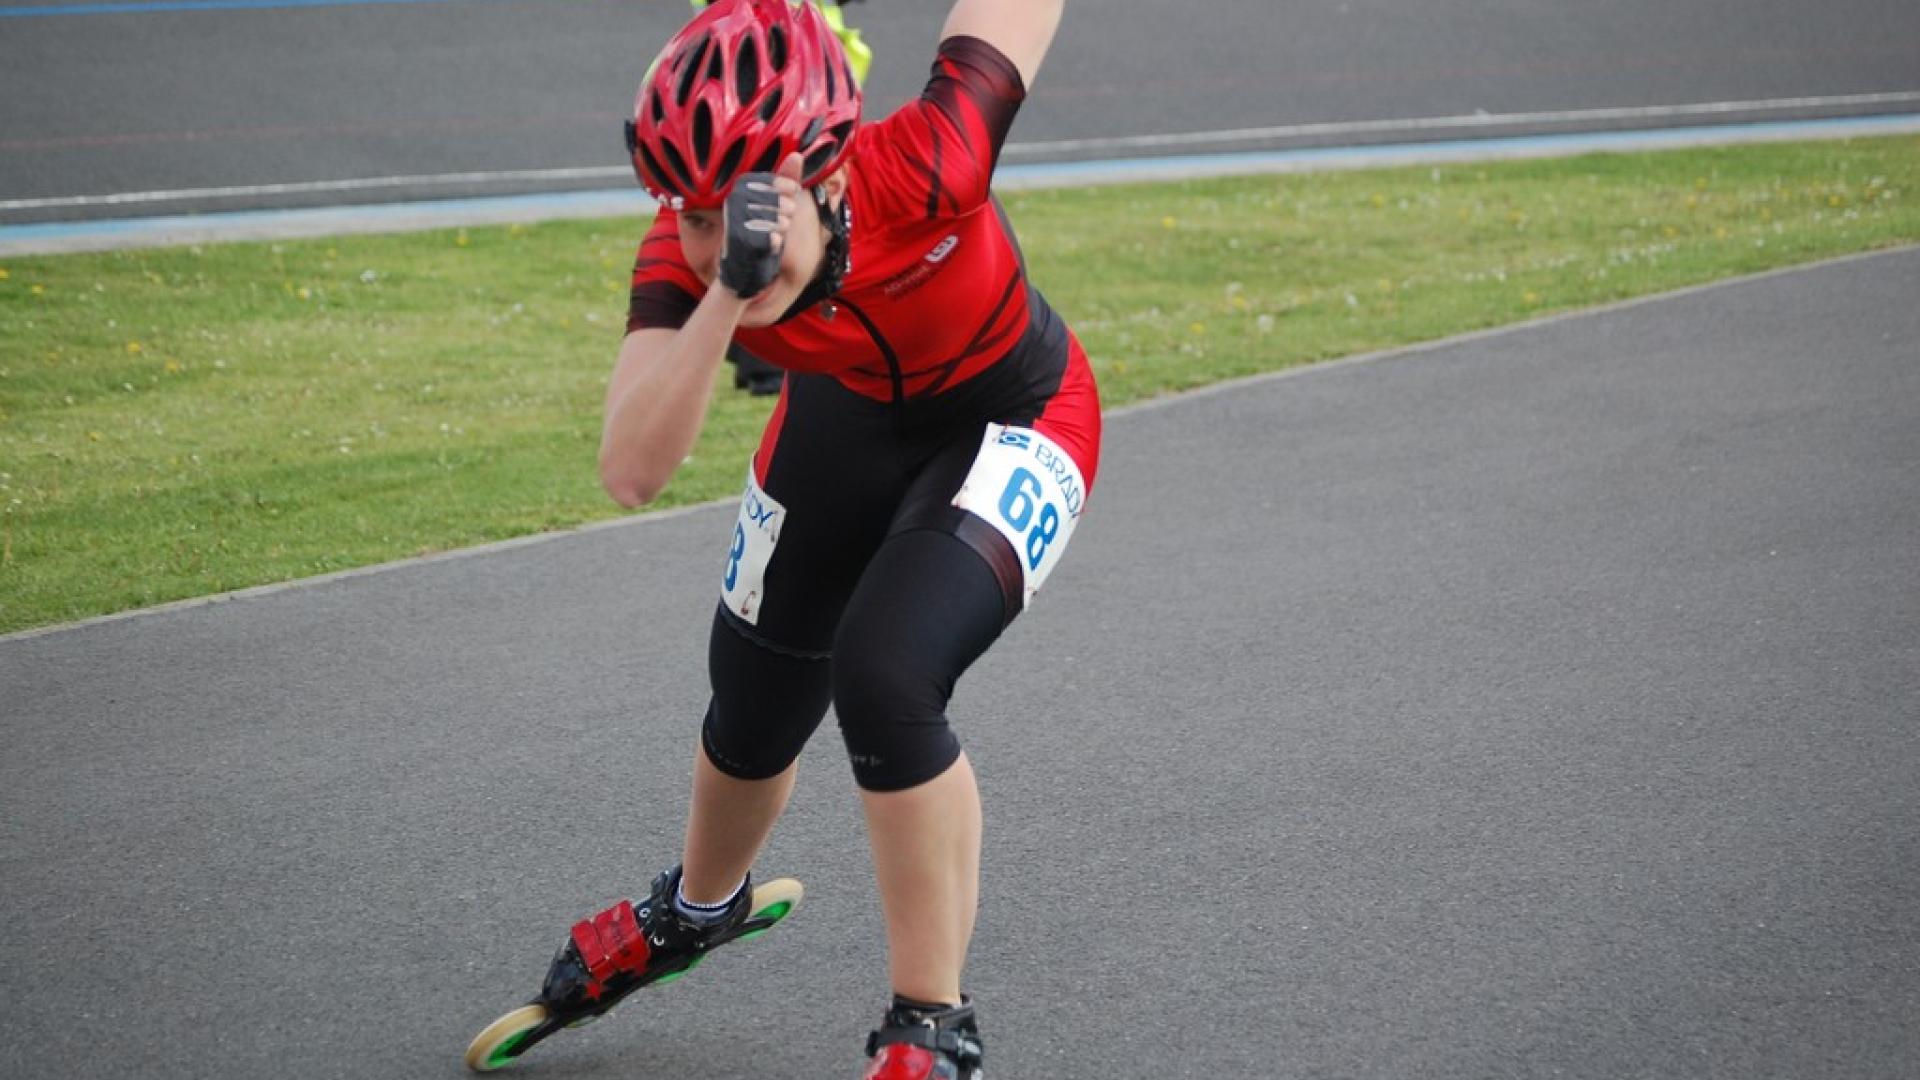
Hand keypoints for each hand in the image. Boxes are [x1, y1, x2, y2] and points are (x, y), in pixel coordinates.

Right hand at [718, 153, 803, 299]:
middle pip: (779, 202)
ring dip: (782, 228)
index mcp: (742, 187)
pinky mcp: (739, 242)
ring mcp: (736, 221)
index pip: (774, 181)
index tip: (791, 193)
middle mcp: (734, 201)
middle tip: (784, 218)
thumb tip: (797, 155)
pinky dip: (775, 243)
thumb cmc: (761, 227)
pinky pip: (770, 239)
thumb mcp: (774, 201)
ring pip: (777, 221)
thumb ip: (785, 179)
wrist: (741, 264)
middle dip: (787, 210)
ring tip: (776, 231)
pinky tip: (771, 244)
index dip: (787, 188)